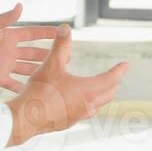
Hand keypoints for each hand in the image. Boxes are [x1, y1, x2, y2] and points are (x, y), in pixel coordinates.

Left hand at [0, 3, 59, 90]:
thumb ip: (5, 18)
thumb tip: (20, 6)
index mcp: (9, 36)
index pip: (33, 34)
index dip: (47, 33)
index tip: (63, 32)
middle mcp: (10, 50)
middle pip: (35, 52)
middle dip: (49, 54)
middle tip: (66, 57)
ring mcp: (6, 65)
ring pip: (29, 68)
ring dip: (41, 70)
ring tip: (56, 74)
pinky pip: (16, 84)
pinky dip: (25, 87)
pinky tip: (37, 91)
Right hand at [5, 25, 126, 145]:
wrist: (26, 118)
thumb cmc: (40, 91)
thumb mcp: (51, 64)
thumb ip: (60, 46)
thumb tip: (66, 28)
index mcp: (88, 90)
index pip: (110, 79)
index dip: (118, 70)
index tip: (125, 65)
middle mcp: (87, 105)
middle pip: (108, 94)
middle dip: (112, 84)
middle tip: (115, 77)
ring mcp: (78, 116)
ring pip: (97, 106)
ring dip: (101, 96)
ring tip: (98, 89)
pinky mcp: (68, 123)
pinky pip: (84, 113)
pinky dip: (87, 104)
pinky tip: (77, 102)